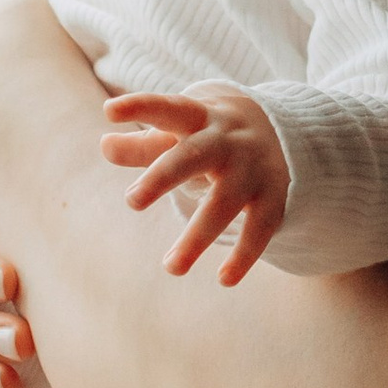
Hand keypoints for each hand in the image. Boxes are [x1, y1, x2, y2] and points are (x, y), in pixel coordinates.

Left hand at [100, 84, 289, 283]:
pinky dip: (244, 255)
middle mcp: (226, 141)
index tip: (109, 110)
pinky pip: (259, 228)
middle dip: (163, 177)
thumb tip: (104, 145)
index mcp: (198, 119)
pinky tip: (224, 279)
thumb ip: (144, 145)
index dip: (139, 108)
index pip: (167, 109)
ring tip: (171, 267)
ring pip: (224, 202)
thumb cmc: (212, 135)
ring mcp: (252, 170)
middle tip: (131, 201)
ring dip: (197, 236)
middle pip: (193, 156)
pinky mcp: (273, 197)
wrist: (283, 130)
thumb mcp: (182, 133)